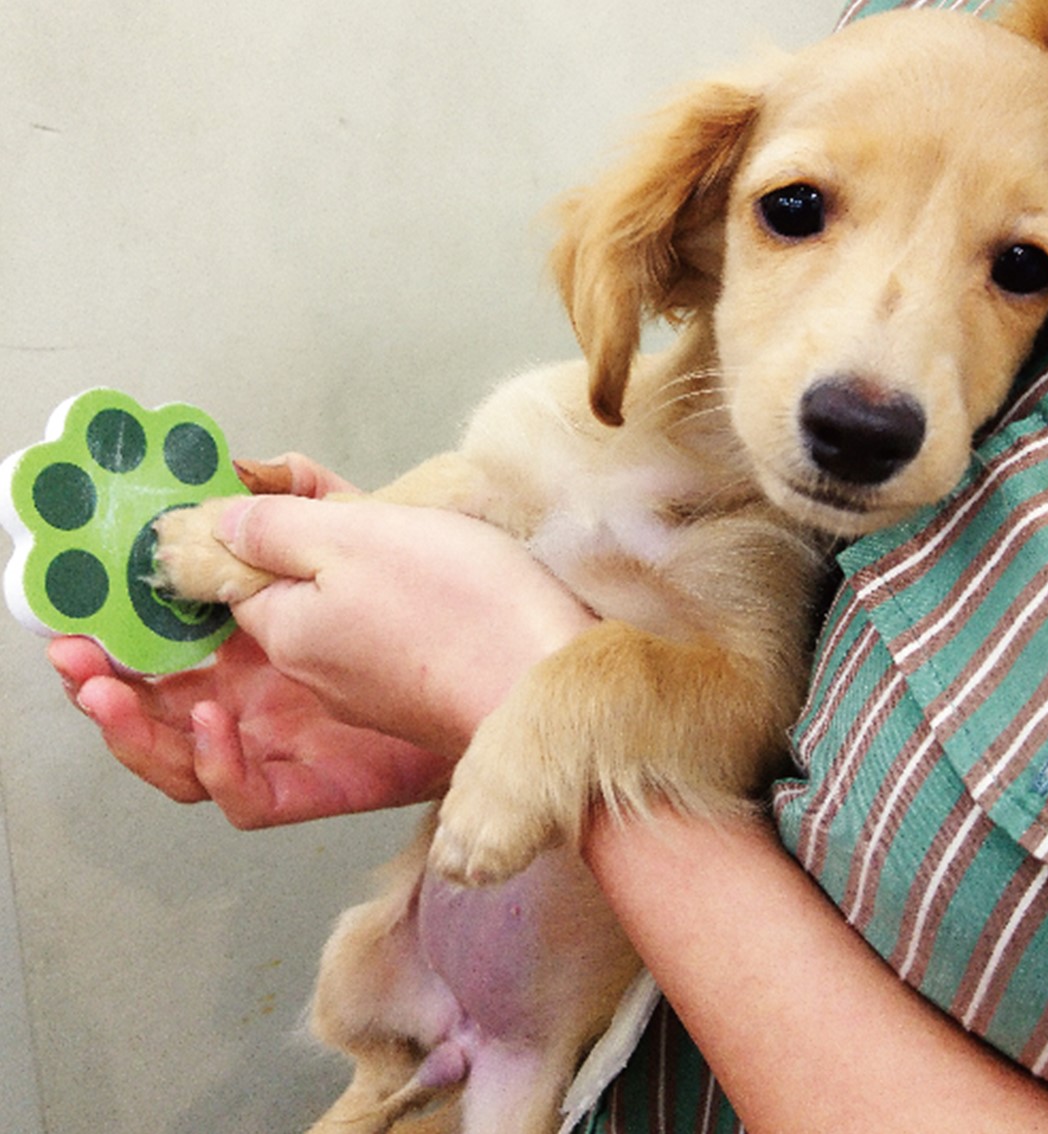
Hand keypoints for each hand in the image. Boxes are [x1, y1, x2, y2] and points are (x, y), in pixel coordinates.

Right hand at [45, 451, 458, 828]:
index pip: (180, 628)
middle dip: (107, 677)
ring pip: (189, 751)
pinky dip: (218, 767)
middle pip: (166, 696)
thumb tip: (220, 485)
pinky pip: (251, 794)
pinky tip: (207, 725)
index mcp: (274, 622)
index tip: (85, 595)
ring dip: (135, 726)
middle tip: (71, 654)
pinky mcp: (325, 781)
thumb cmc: (453, 593)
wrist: (526, 661)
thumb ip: (287, 510)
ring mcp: (296, 736)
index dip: (129, 616)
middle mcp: (273, 683)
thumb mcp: (362, 530)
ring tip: (103, 689)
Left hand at [214, 494, 597, 758]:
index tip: (294, 490)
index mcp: (289, 634)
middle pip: (292, 594)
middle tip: (362, 505)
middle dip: (316, 545)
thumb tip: (217, 525)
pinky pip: (387, 637)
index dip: (258, 527)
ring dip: (365, 570)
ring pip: (343, 613)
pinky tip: (440, 574)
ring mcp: (371, 692)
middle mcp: (318, 674)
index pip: (235, 577)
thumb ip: (275, 526)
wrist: (550, 683)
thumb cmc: (461, 608)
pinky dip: (401, 601)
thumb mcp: (354, 536)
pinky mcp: (419, 697)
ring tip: (414, 533)